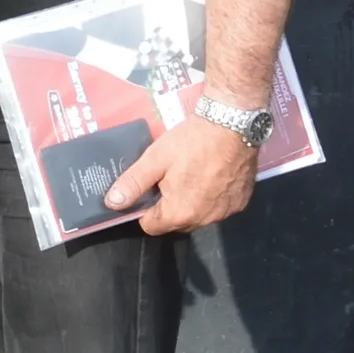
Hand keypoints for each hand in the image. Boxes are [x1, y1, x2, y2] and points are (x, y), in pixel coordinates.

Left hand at [102, 115, 257, 233]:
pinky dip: (210, 198)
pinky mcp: (240, 203)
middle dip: (167, 208)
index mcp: (180, 213)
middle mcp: (204, 220)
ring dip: (190, 204)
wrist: (232, 125)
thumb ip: (133, 183)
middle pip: (175, 223)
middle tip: (166, 180)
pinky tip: (209, 176)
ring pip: (198, 216)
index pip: (151, 226)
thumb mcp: (155, 159)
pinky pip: (218, 208)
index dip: (143, 211)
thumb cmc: (191, 142)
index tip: (146, 191)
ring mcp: (225, 213)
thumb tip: (112, 203)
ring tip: (188, 176)